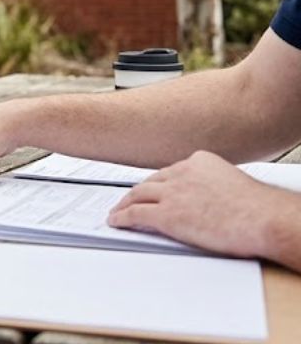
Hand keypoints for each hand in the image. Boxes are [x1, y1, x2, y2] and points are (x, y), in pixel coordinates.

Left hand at [108, 150, 285, 257]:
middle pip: (150, 181)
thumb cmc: (259, 208)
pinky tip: (117, 221)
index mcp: (199, 161)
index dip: (158, 183)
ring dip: (125, 203)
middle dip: (138, 191)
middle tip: (128, 199)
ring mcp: (172, 193)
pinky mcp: (167, 214)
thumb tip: (206, 200)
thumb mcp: (232, 183)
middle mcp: (182, 172)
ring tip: (117, 211)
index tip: (152, 188)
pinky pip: (136, 214)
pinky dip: (122, 217)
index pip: (170, 171)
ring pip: (138, 195)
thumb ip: (213, 185)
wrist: (265, 219)